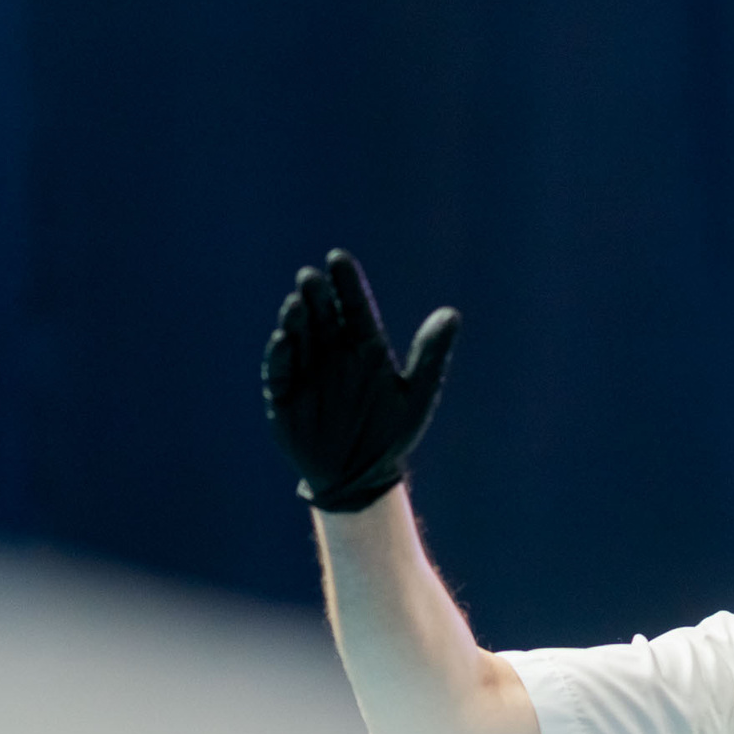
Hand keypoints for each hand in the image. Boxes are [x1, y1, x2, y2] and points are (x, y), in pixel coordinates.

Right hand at [261, 250, 460, 511]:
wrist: (363, 475)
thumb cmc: (390, 433)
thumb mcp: (418, 395)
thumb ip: (431, 354)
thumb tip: (452, 314)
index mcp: (366, 349)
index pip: (354, 308)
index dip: (347, 284)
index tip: (338, 258)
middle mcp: (334, 354)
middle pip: (324, 317)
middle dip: (317, 296)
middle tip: (311, 276)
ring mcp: (308, 373)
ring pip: (300, 339)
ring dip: (296, 321)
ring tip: (297, 303)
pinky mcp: (285, 397)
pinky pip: (281, 373)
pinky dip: (281, 356)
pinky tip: (283, 340)